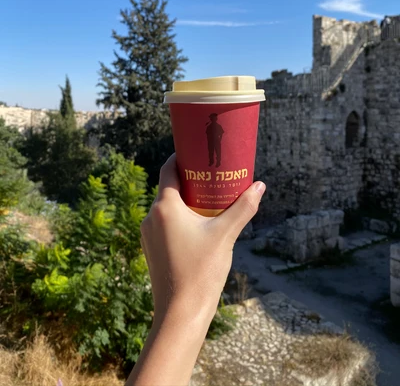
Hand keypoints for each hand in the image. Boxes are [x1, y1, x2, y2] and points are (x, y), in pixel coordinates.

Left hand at [140, 154, 265, 325]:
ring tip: (207, 201)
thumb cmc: (202, 272)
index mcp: (164, 207)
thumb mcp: (226, 236)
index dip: (181, 158)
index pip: (168, 170)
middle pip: (168, 188)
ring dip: (184, 201)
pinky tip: (197, 227)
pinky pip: (164, 224)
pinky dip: (178, 218)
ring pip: (166, 207)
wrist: (180, 314)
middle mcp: (151, 217)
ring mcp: (148, 234)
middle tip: (211, 177)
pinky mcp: (151, 249)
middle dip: (189, 181)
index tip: (198, 154)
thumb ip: (243, 208)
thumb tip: (260, 186)